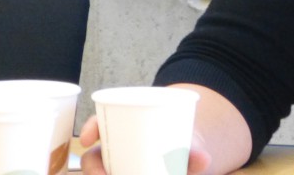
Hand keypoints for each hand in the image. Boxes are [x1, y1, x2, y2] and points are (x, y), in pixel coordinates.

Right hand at [78, 114, 213, 174]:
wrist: (184, 152)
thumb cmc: (179, 140)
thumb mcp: (187, 141)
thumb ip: (194, 151)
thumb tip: (205, 159)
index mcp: (122, 128)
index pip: (99, 124)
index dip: (90, 128)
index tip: (88, 139)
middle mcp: (113, 150)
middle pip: (92, 158)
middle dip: (93, 168)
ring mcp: (116, 168)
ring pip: (99, 172)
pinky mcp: (122, 174)